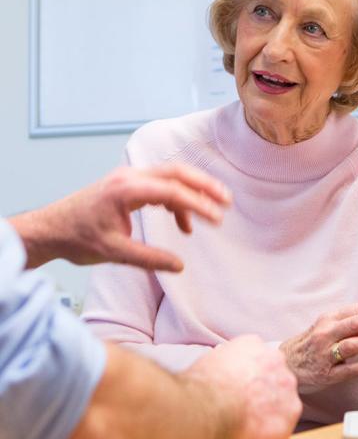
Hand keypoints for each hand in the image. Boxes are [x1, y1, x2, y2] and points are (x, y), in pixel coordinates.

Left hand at [11, 163, 231, 270]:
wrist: (49, 230)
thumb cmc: (76, 239)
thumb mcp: (114, 253)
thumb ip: (149, 259)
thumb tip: (180, 265)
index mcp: (126, 190)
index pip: (172, 191)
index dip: (199, 204)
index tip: (218, 218)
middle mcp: (129, 177)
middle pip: (177, 172)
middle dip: (204, 186)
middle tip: (227, 201)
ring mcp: (128, 178)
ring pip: (170, 176)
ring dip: (192, 193)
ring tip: (211, 215)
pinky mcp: (127, 185)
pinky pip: (160, 185)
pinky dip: (176, 201)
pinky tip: (183, 225)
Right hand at [186, 335, 301, 438]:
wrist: (209, 407)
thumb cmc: (202, 386)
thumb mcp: (211, 361)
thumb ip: (229, 361)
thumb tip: (226, 371)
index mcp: (254, 344)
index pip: (260, 357)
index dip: (251, 375)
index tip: (242, 387)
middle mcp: (275, 359)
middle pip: (276, 374)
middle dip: (265, 389)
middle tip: (247, 405)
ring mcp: (286, 384)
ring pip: (284, 397)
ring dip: (272, 408)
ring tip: (250, 421)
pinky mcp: (291, 409)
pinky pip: (286, 419)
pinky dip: (275, 427)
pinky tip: (257, 432)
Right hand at [279, 303, 357, 394]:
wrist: (287, 363)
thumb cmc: (313, 343)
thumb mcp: (327, 326)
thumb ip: (351, 321)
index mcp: (328, 319)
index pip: (356, 310)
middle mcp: (325, 334)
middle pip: (354, 324)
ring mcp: (324, 354)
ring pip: (352, 345)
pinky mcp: (326, 374)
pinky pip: (348, 370)